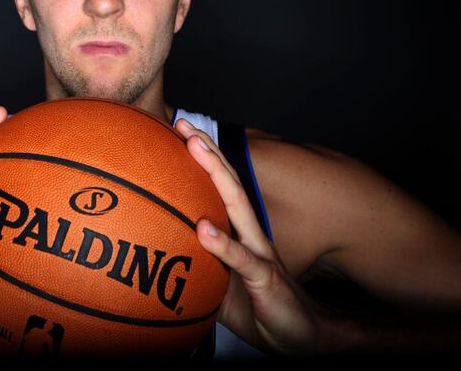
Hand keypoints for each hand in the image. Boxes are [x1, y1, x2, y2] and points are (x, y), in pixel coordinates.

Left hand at [175, 118, 328, 355]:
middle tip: (183, 124)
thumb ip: (197, 264)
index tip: (176, 132)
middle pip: (229, 184)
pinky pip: (243, 260)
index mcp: (241, 233)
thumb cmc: (258, 307)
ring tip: (195, 148)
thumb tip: (158, 256)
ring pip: (238, 207)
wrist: (302, 337)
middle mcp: (251, 234)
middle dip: (207, 151)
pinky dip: (223, 243)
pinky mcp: (266, 279)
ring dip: (216, 175)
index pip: (220, 188)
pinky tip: (203, 229)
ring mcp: (260, 253)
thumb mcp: (219, 283)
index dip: (202, 160)